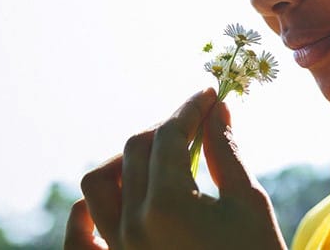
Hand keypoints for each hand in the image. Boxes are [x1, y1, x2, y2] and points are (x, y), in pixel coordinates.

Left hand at [64, 88, 286, 249]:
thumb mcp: (249, 202)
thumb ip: (225, 152)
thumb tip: (217, 110)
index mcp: (167, 206)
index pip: (168, 136)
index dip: (190, 108)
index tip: (210, 95)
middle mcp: (132, 226)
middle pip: (135, 150)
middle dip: (167, 127)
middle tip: (197, 122)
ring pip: (98, 184)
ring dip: (125, 160)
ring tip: (159, 158)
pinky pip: (80, 237)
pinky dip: (86, 213)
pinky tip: (119, 195)